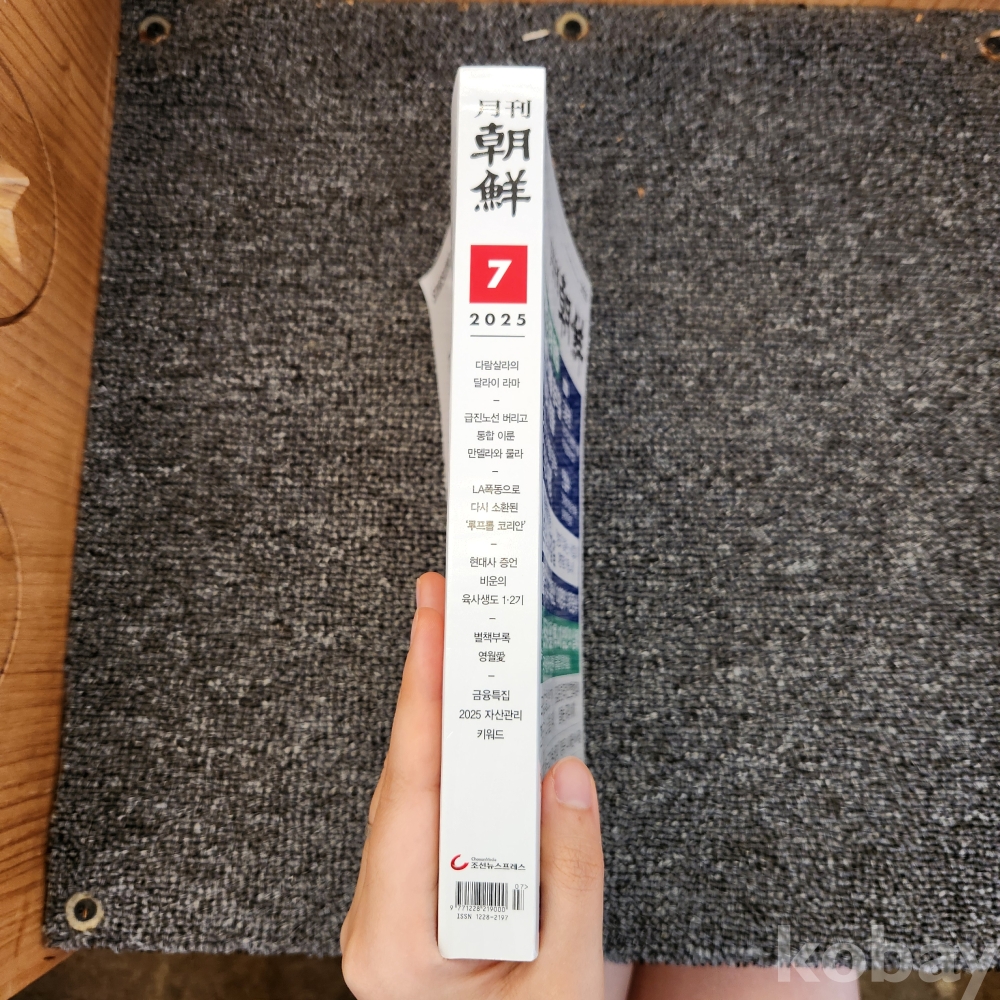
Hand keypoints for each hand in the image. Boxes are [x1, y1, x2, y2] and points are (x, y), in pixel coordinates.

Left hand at [341, 572, 605, 999]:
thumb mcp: (570, 976)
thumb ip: (572, 873)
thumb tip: (566, 774)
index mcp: (400, 943)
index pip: (412, 791)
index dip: (424, 695)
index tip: (433, 622)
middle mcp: (376, 921)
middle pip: (405, 776)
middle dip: (427, 684)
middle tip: (445, 604)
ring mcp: (387, 910)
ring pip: (411, 788)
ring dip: (438, 716)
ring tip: (459, 646)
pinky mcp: (409, 900)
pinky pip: (425, 811)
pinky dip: (451, 758)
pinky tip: (469, 720)